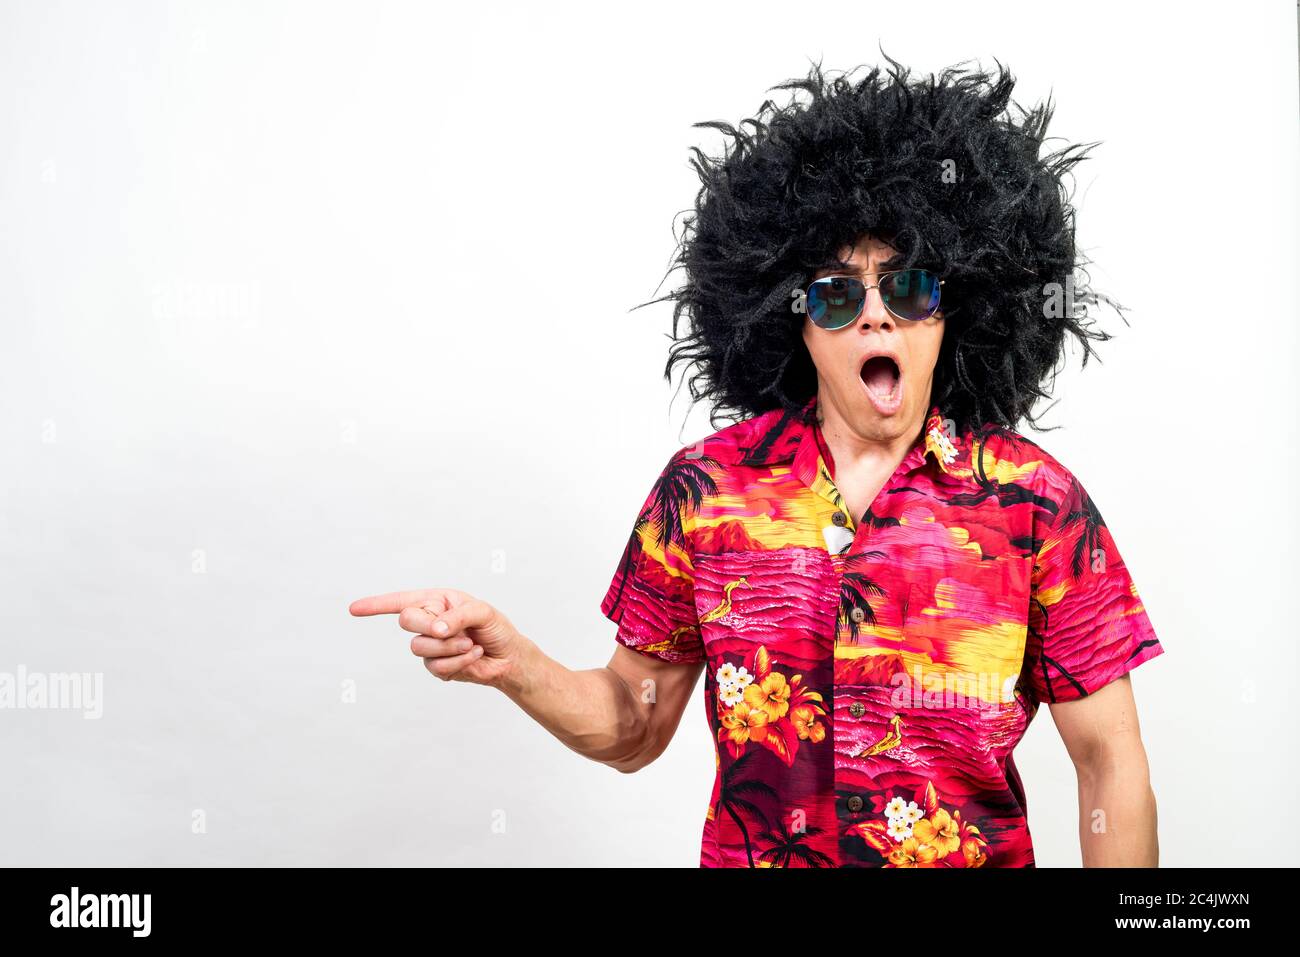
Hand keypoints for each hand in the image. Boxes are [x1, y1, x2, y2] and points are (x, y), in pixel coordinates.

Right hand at [348, 587, 520, 686]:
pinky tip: (473, 656)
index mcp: (437, 601)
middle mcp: (430, 621)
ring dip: (449, 647)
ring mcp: (430, 646)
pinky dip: (458, 662)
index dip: (376, 605)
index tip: (354, 608)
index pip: (401, 601)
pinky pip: (435, 666)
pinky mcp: (437, 667)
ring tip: (470, 644)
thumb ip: (457, 616)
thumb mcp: (482, 613)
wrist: (508, 657)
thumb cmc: (496, 628)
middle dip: (428, 625)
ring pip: (420, 647)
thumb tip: (435, 629)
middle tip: (450, 630)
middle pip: (407, 621)